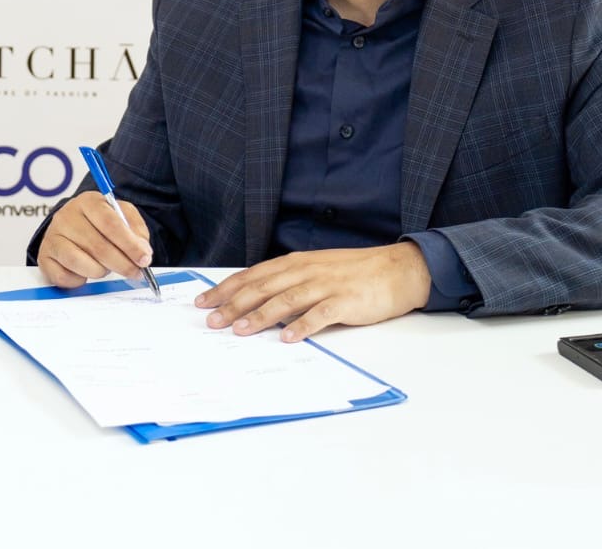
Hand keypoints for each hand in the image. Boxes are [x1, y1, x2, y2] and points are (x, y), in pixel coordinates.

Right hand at [37, 192, 152, 288]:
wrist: (73, 226)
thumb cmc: (101, 223)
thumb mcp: (123, 216)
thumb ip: (136, 231)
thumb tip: (142, 252)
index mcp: (88, 201)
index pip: (110, 223)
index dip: (130, 244)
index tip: (144, 259)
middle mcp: (66, 216)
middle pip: (98, 246)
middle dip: (122, 264)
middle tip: (135, 272)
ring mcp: (52, 236)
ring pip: (81, 263)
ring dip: (100, 271)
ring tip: (106, 267)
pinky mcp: (44, 256)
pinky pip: (64, 277)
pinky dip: (79, 280)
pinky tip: (86, 272)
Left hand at [194, 244, 431, 341]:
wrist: (396, 269)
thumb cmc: (353, 272)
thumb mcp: (315, 269)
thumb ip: (288, 282)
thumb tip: (256, 300)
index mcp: (295, 263)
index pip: (253, 276)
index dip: (227, 289)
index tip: (205, 302)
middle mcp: (305, 271)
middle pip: (262, 288)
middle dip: (234, 304)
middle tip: (212, 320)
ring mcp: (325, 285)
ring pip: (285, 300)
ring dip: (260, 316)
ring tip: (239, 330)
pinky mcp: (345, 301)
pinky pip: (320, 315)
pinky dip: (302, 326)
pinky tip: (287, 337)